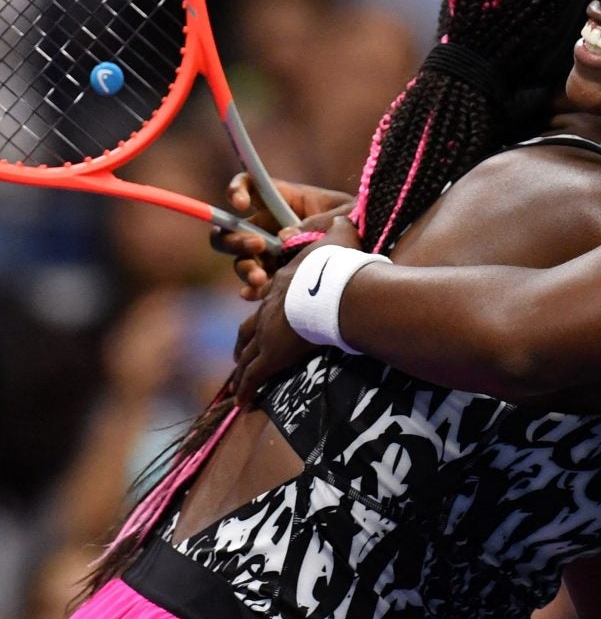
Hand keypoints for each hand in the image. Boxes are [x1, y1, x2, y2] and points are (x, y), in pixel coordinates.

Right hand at [211, 174, 354, 299]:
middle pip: (233, 229)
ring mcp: (270, 253)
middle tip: (258, 246)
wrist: (369, 258)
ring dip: (245, 268)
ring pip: (241, 259)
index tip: (241, 204)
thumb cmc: (360, 224)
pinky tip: (254, 294)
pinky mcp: (275, 276)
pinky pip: (254, 284)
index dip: (237, 190)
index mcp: (284, 199)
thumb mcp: (344, 214)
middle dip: (237, 238)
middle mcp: (270, 225)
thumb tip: (284, 238)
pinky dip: (251, 290)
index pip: (249, 186)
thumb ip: (316, 221)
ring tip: (260, 279)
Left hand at [230, 217, 363, 404]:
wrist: (340, 292)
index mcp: (285, 281)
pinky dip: (246, 392)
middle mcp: (270, 306)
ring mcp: (268, 331)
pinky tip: (243, 405)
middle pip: (250, 326)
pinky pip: (254, 377)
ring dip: (242, 370)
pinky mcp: (272, 354)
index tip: (270, 319)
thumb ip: (339, 225)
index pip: (272, 297)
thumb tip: (344, 214)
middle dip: (246, 342)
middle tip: (243, 355)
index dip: (270, 310)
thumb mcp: (341, 235)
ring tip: (239, 385)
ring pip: (247, 354)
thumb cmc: (344, 264)